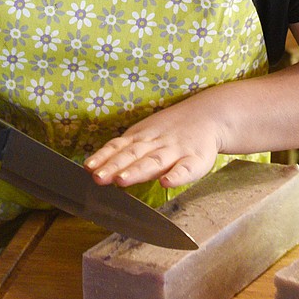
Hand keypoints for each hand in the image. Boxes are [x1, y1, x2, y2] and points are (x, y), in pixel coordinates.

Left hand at [83, 99, 223, 188]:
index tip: (88, 168)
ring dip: (137, 170)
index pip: (118, 147)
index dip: (103, 157)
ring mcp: (175, 151)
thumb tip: (95, 168)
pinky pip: (186, 169)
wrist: (209, 116)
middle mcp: (155, 144)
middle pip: (132, 156)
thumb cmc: (170, 131)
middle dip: (114, 166)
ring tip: (121, 180)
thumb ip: (125, 152)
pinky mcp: (196, 160)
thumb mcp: (145, 135)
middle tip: (99, 177)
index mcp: (141, 138)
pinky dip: (176, 176)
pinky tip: (166, 183)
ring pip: (154, 161)